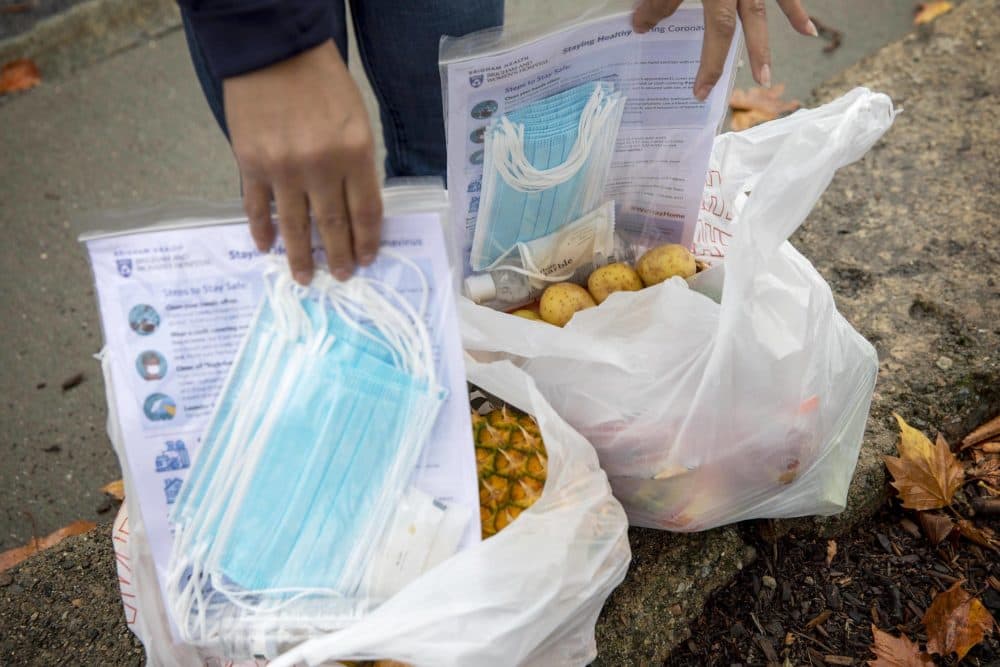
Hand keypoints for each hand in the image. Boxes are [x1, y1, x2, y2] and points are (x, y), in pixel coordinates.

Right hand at [223, 40, 381, 283]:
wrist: (274, 51)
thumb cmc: (324, 83)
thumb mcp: (357, 121)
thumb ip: (358, 164)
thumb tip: (354, 207)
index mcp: (355, 153)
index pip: (365, 212)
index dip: (367, 241)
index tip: (366, 259)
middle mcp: (321, 167)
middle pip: (333, 226)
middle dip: (339, 256)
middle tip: (341, 277)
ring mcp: (283, 169)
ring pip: (295, 226)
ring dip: (301, 256)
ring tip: (304, 277)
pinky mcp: (252, 164)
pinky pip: (258, 208)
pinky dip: (262, 231)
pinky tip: (266, 248)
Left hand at [632, 0, 817, 100]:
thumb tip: (640, 26)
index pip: (715, 29)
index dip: (708, 62)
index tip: (700, 91)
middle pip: (741, 23)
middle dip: (736, 56)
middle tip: (737, 87)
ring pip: (764, 8)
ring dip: (769, 38)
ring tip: (773, 67)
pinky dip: (793, 7)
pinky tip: (804, 27)